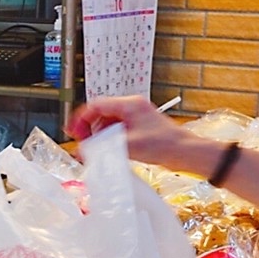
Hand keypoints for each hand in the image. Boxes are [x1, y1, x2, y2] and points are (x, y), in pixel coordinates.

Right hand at [65, 95, 194, 168]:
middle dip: (89, 127)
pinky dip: (109, 139)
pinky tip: (108, 150)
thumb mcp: (129, 145)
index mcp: (129, 105)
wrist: (185, 152)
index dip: (82, 118)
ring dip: (99, 134)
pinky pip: (118, 130)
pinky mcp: (140, 128)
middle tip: (82, 141)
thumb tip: (83, 150)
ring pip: (109, 122)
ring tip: (94, 148)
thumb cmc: (164, 144)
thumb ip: (103, 147)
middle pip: (101, 112)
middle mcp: (132, 108)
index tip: (73, 130)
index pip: (97, 105)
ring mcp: (137, 117)